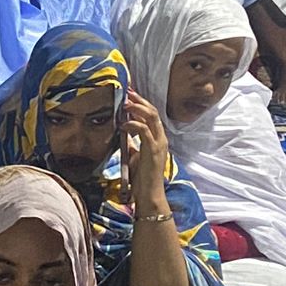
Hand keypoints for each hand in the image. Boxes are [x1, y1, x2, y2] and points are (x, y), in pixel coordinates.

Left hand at [122, 90, 170, 210]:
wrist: (149, 193)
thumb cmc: (142, 177)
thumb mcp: (136, 157)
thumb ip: (133, 145)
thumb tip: (125, 136)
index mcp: (158, 139)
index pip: (151, 115)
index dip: (141, 104)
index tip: (130, 95)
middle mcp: (161, 138)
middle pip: (153, 112)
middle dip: (139, 100)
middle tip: (128, 92)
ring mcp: (159, 143)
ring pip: (151, 117)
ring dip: (137, 108)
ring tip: (125, 104)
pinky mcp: (153, 150)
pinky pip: (144, 131)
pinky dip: (133, 124)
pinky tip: (123, 124)